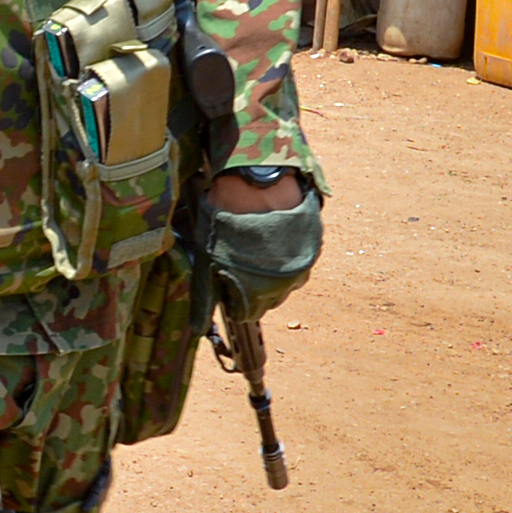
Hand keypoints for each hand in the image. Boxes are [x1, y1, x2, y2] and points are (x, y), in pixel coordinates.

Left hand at [204, 171, 320, 315]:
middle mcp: (285, 286)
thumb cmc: (228, 221)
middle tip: (238, 262)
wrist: (258, 184)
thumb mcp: (207, 260)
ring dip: (270, 273)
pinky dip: (286, 256)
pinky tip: (271, 239)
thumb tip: (198, 328)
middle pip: (267, 301)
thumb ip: (204, 298)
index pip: (247, 314)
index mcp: (258, 294)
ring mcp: (302, 266)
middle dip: (252, 289)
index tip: (225, 280)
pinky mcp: (313, 247)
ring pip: (285, 283)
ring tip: (254, 248)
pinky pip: (299, 262)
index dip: (233, 299)